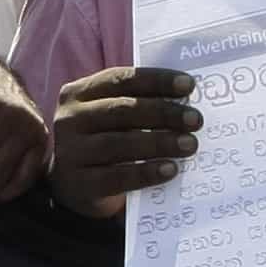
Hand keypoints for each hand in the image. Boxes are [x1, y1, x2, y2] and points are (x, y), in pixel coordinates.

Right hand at [46, 66, 200, 218]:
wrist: (72, 187)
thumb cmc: (104, 140)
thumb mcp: (112, 118)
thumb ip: (138, 105)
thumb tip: (186, 102)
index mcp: (79, 93)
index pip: (120, 80)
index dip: (156, 80)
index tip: (189, 85)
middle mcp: (70, 119)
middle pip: (121, 111)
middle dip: (163, 113)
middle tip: (195, 119)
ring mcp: (70, 152)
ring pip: (118, 143)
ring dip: (159, 142)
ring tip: (190, 145)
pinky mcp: (79, 184)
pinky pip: (116, 177)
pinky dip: (146, 172)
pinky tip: (170, 169)